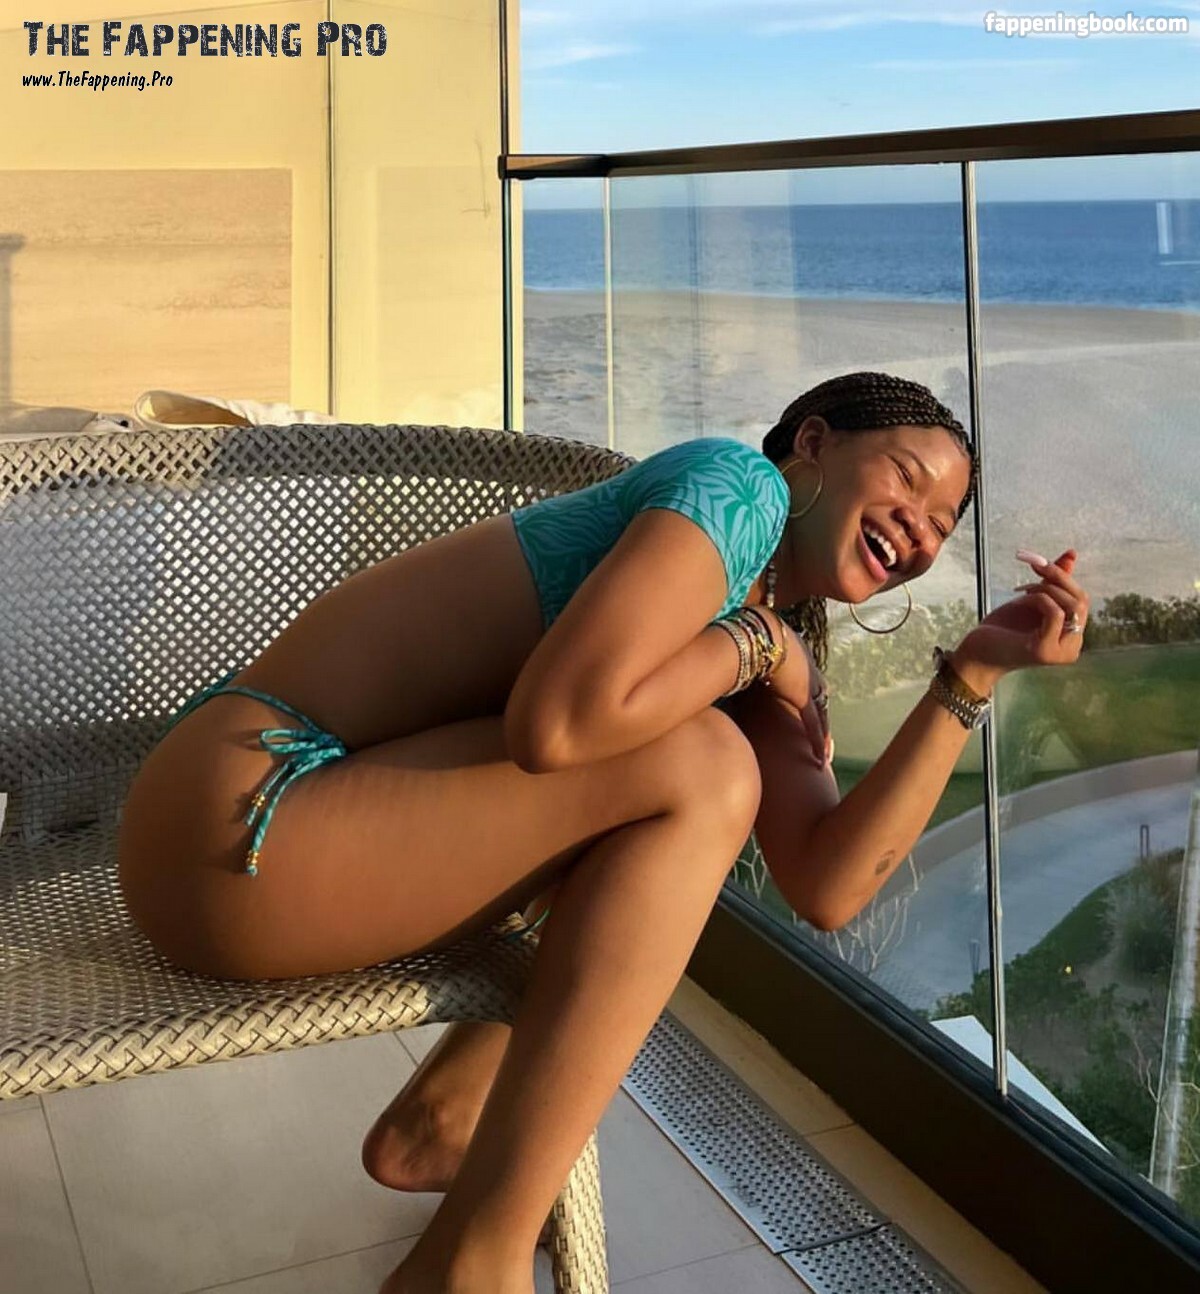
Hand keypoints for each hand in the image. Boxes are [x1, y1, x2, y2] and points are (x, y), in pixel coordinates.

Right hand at [760, 613, 830, 766]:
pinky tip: (820, 760)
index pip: (808, 684)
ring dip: (824, 738)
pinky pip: (814, 724)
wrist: (758, 633)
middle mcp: (809, 670)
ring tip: (824, 758)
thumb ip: (745, 655)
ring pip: (822, 716)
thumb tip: (728, 660)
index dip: (809, 701)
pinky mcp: (803, 696)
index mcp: (799, 657)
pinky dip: (817, 741)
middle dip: (823, 723)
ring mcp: (809, 683)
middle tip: (825, 744)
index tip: (808, 712)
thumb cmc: (750, 634)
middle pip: (821, 702)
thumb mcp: (750, 646)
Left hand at [955, 549, 1088, 679]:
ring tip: (1023, 589)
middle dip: (1058, 577)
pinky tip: (1019, 600)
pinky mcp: (1045, 651)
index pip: (1081, 600)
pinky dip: (1038, 599)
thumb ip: (1052, 582)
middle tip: (1036, 564)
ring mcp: (1060, 652)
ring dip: (1047, 588)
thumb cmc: (1002, 629)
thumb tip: (1072, 553)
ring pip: (1073, 606)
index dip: (1063, 577)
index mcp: (1071, 637)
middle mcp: (1072, 647)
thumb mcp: (1030, 601)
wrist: (975, 654)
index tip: (1039, 563)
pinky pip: (1055, 613)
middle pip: (1081, 601)